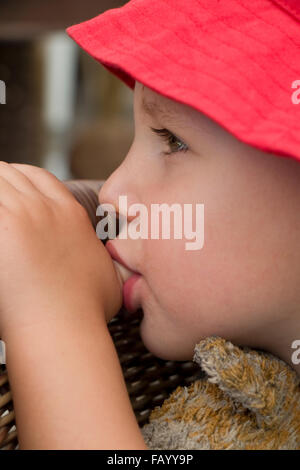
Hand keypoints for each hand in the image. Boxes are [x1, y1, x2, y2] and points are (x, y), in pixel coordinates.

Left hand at [0, 162, 121, 337]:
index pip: (39, 177)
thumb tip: (107, 266)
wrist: (64, 325)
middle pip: (12, 173)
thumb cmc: (85, 310)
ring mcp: (21, 215)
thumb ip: (108, 264)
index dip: (21, 178)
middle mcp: (45, 208)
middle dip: (0, 182)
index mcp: (69, 214)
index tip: (13, 190)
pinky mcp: (0, 228)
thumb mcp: (110, 279)